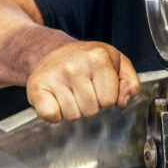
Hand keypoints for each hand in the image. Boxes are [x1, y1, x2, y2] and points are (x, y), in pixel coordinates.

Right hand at [26, 41, 140, 122]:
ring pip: (73, 115)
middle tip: (83, 88)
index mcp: (98, 57)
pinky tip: (56, 99)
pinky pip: (51, 116)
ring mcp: (54, 75)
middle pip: (91, 110)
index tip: (100, 85)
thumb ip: (130, 83)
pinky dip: (55, 114)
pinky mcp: (36, 86)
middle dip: (90, 104)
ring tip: (70, 92)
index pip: (110, 100)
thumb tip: (122, 102)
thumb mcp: (117, 63)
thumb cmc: (88, 61)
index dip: (107, 97)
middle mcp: (75, 65)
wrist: (54, 51)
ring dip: (73, 109)